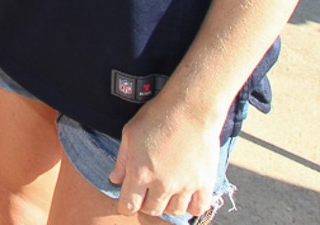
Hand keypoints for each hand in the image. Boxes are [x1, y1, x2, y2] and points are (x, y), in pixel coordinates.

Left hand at [109, 96, 223, 218]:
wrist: (190, 108)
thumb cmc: (157, 117)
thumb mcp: (130, 134)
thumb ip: (122, 161)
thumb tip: (115, 180)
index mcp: (140, 172)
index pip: (129, 205)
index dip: (125, 206)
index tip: (126, 203)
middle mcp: (162, 184)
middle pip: (151, 209)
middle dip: (145, 204)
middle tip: (146, 193)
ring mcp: (185, 185)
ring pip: (174, 211)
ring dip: (167, 205)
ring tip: (165, 192)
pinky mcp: (204, 183)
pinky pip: (198, 208)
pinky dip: (191, 207)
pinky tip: (185, 197)